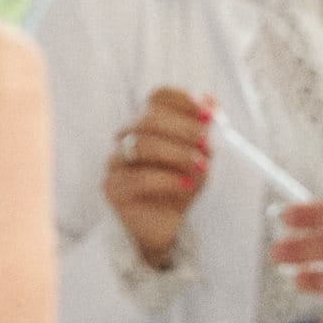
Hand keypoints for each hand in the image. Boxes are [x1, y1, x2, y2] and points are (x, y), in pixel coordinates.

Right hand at [102, 86, 214, 264]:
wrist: (167, 225)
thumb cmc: (183, 185)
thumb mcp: (202, 157)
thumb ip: (206, 130)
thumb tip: (210, 101)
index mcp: (148, 122)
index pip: (158, 97)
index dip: (183, 100)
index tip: (209, 115)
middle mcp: (127, 136)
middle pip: (149, 118)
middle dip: (184, 129)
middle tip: (208, 144)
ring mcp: (116, 161)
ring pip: (142, 145)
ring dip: (177, 154)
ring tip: (201, 166)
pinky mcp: (112, 187)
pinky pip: (138, 178)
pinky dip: (167, 179)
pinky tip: (185, 184)